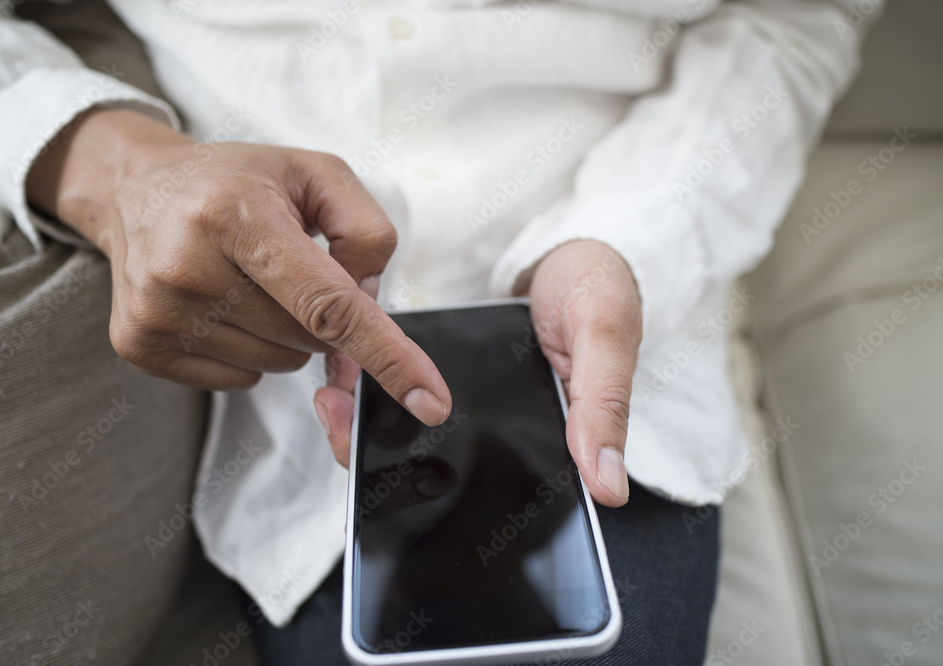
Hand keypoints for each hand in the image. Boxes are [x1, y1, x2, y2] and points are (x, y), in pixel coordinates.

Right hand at [26, 108, 450, 426]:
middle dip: (320, 314)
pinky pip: (241, 379)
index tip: (430, 402)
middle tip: (286, 269)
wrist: (136, 188)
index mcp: (238, 215)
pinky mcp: (140, 345)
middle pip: (309, 339)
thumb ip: (367, 231)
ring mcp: (159, 312)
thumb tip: (370, 303)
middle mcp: (188, 266)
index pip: (327, 304)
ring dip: (285, 332)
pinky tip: (221, 303)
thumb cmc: (237, 181)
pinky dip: (250, 349)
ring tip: (247, 278)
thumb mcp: (316, 173)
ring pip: (278, 364)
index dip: (387, 355)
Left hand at [318, 239, 642, 506]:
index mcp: (549, 434)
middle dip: (385, 453)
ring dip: (372, 417)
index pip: (495, 485)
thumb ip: (604, 407)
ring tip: (333, 399)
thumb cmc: (601, 288)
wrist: (575, 244)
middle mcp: (507, 423)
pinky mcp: (458, 370)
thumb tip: (609, 489)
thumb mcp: (606, 340)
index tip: (383, 479)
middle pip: (442, 459)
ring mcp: (478, 398)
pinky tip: (348, 372)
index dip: (440, 493)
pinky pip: (412, 385)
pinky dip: (379, 380)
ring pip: (417, 427)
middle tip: (341, 428)